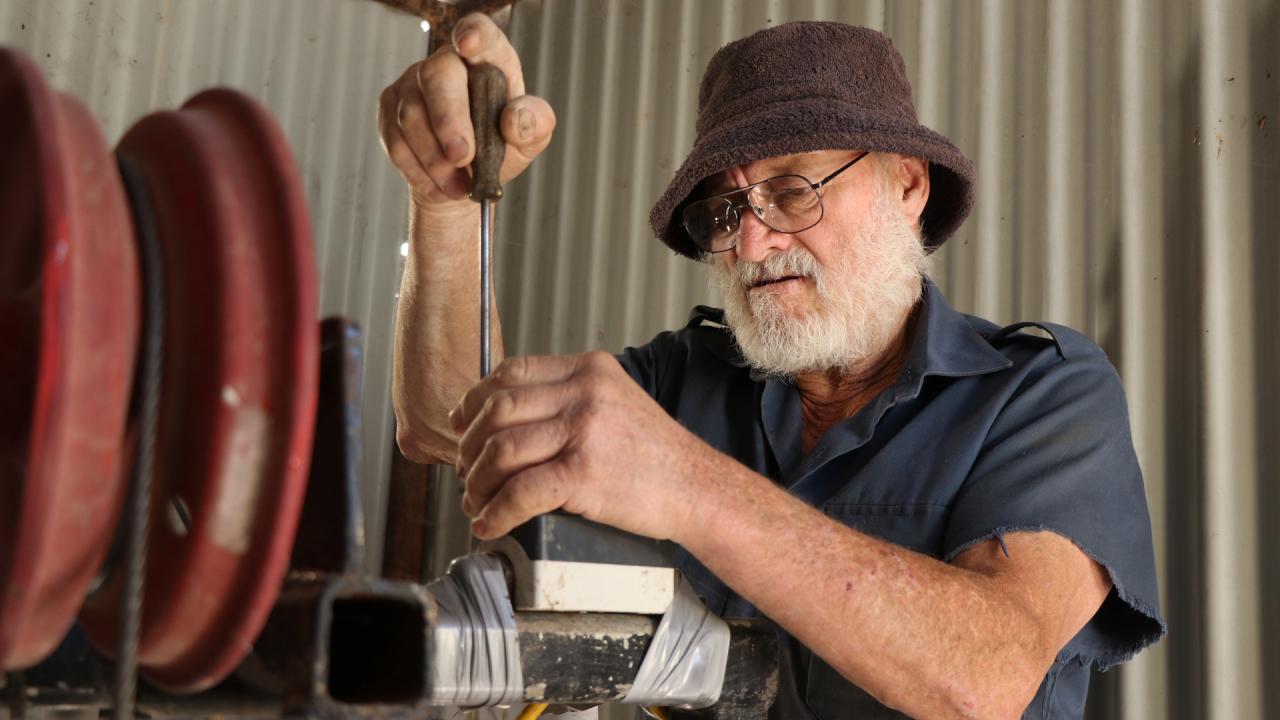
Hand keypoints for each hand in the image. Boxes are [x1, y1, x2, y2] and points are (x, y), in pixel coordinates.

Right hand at [377, 12, 555, 207]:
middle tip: (463, 157)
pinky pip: (395, 139)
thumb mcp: (529, 141)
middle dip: (448, 121)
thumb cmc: (499, 149)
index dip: (473, 34)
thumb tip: (516, 118)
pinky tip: (438, 185)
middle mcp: (447, 63)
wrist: (464, 180)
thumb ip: (533, 126)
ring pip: (412, 114)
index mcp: (489, 61)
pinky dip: (418, 170)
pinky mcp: (390, 107)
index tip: (469, 46)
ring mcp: (413, 83)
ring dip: (435, 159)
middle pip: (437, 76)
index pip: (481, 33)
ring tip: (458, 186)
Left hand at [450, 352, 718, 542]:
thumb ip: (569, 398)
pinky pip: (519, 492)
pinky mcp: (583, 473)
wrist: (697, 489)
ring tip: (476, 502)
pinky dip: (496, 512)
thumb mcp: (615, 401)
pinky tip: (491, 523)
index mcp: (588, 368)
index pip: (512, 372)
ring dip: (477, 483)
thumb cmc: (656, 455)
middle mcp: (584, 392)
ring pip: (501, 450)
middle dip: (470, 446)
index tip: (462, 423)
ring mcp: (584, 430)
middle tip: (466, 470)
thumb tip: (506, 418)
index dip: (475, 399)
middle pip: (498, 409)